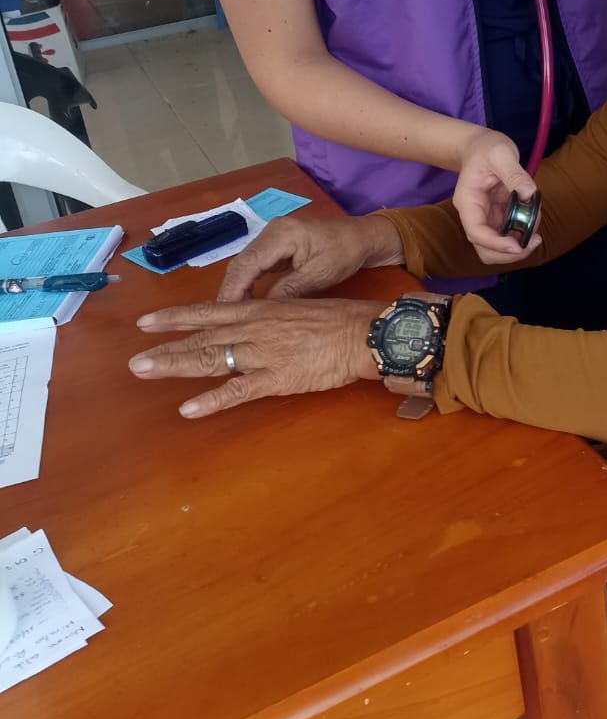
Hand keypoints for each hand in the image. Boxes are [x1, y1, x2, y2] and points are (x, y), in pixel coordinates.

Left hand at [129, 296, 383, 417]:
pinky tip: (189, 410)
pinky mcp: (276, 378)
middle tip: (135, 363)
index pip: (208, 311)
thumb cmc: (335, 320)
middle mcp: (253, 328)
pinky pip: (238, 390)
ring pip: (211, 359)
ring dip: (176, 366)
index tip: (146, 321)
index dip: (175, 317)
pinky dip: (212, 400)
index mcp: (259, 310)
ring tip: (146, 373)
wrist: (360, 333)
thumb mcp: (296, 308)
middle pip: (201, 338)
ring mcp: (262, 353)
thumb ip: (270, 318)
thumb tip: (251, 323)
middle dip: (166, 349)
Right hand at [217, 214, 402, 301]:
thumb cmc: (345, 252)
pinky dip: (249, 282)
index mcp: (282, 234)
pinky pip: (256, 264)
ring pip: (246, 264)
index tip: (225, 312)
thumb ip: (290, 291)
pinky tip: (247, 302)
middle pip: (241, 262)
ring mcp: (273, 237)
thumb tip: (263, 312)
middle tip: (224, 319)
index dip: (234, 289)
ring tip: (232, 314)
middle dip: (231, 290)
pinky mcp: (277, 245)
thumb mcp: (319, 275)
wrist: (363, 237)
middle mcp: (272, 231)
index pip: (248, 263)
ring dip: (239, 288)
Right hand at [454, 128, 542, 265]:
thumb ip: (515, 174)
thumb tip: (530, 195)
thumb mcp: (501, 153)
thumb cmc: (487, 148)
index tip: (518, 246)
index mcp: (468, 201)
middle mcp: (474, 214)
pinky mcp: (498, 217)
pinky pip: (508, 234)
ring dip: (518, 245)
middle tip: (534, 241)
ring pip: (497, 247)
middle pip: (485, 248)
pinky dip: (522, 233)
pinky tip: (533, 219)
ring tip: (536, 228)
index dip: (496, 244)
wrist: (481, 146)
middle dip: (509, 252)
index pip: (476, 232)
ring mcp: (486, 218)